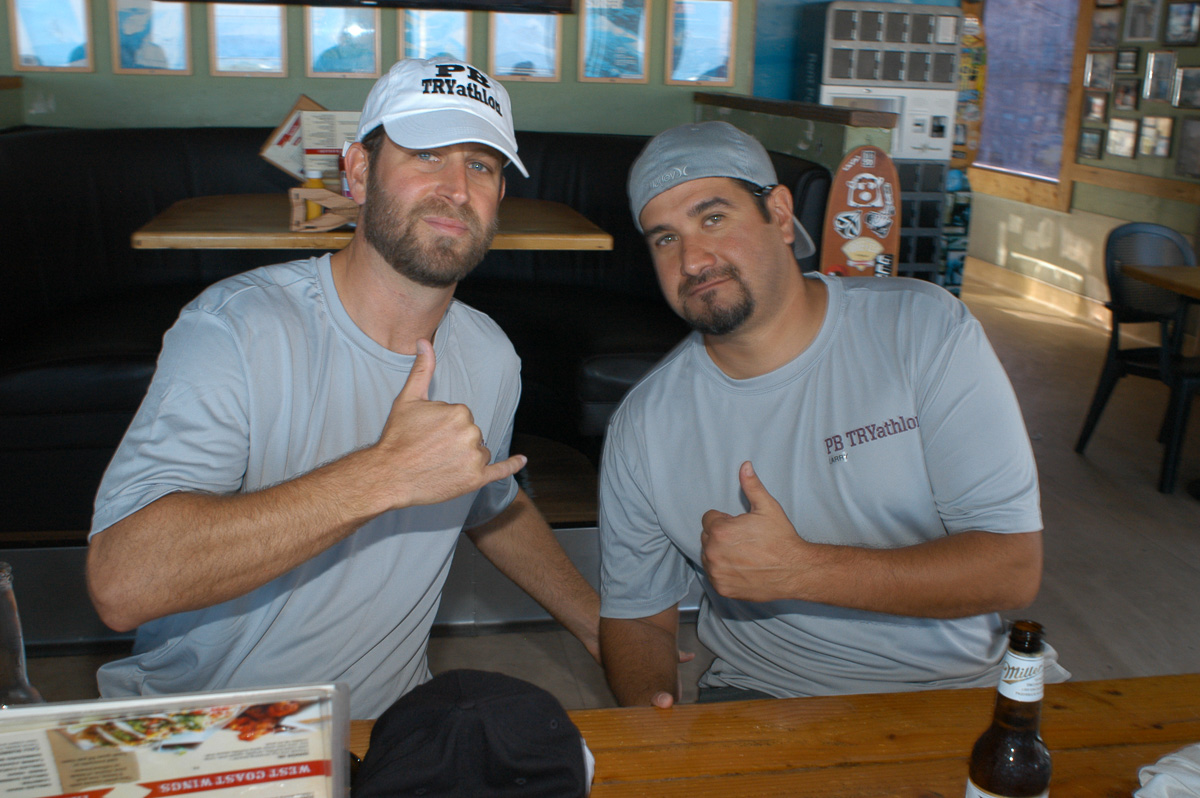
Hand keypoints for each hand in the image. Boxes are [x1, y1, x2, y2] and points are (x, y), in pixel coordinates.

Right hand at [371, 339, 524, 508]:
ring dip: (466, 457)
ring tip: (439, 462)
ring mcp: (475, 457)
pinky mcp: (476, 479)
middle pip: (473, 434)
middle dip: (456, 441)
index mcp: (461, 411)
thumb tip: (424, 342)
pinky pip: (500, 470)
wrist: (389, 474)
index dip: (444, 425)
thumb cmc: (397, 437)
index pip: (462, 417)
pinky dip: (512, 465)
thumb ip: (422, 370)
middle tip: (431, 449)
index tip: (428, 433)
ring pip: (480, 452)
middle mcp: (472, 433)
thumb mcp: (408, 399)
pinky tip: (521, 460)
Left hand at [700, 461, 805, 601]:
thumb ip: (751, 486)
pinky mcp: (722, 588)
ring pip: (709, 557)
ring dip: (720, 554)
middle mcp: (713, 552)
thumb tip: (744, 466)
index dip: (725, 520)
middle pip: (707, 538)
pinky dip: (723, 572)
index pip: (709, 519)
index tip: (740, 527)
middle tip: (744, 541)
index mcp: (720, 530)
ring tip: (744, 555)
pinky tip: (742, 569)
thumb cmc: (781, 539)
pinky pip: (714, 575)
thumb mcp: (767, 507)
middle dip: (720, 536)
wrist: (795, 570)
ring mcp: (716, 572)